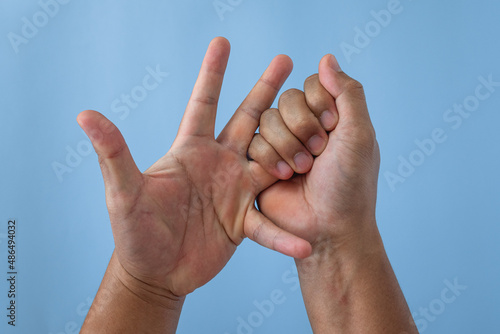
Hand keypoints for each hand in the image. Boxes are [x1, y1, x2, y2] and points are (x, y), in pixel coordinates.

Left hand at [77, 37, 310, 299]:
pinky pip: (269, 225)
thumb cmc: (134, 231)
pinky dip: (285, 235)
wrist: (154, 272)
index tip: (222, 41)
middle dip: (266, 90)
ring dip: (293, 148)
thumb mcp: (123, 191)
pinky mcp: (242, 223)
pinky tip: (304, 240)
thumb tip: (85, 114)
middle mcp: (218, 164)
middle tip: (286, 60)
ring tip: (319, 134)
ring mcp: (234, 191)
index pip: (204, 104)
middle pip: (248, 120)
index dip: (213, 73)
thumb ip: (114, 153)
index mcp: (190, 151)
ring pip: (271, 161)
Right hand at [257, 54, 379, 249]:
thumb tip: (327, 57)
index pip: (313, 84)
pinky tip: (285, 177)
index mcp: (331, 117)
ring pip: (267, 118)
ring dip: (287, 145)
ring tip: (302, 170)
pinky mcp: (261, 162)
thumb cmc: (350, 184)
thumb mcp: (360, 134)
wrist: (328, 228)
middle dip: (303, 127)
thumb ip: (347, 92)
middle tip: (318, 153)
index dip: (320, 104)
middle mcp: (305, 127)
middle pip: (287, 98)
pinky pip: (253, 141)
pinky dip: (271, 158)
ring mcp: (282, 144)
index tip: (334, 130)